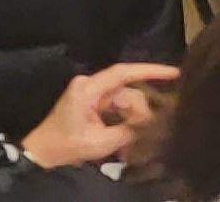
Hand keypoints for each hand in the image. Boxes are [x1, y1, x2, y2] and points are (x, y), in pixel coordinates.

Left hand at [17, 62, 178, 169]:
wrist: (45, 150)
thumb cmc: (68, 145)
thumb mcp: (101, 141)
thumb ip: (129, 130)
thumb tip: (152, 122)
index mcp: (88, 89)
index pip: (122, 73)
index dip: (150, 70)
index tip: (174, 72)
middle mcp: (90, 85)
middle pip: (128, 92)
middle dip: (141, 112)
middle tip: (146, 134)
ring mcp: (92, 92)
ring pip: (126, 100)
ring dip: (133, 120)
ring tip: (132, 143)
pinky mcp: (94, 101)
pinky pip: (118, 106)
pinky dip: (126, 121)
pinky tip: (129, 139)